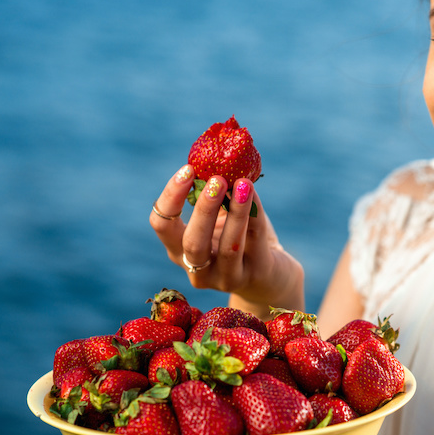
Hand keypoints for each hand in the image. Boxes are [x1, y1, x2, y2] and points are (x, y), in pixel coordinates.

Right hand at [150, 165, 303, 316]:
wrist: (271, 273)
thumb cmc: (239, 238)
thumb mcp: (221, 216)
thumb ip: (214, 194)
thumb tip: (215, 156)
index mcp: (179, 250)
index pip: (161, 225)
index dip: (171, 197)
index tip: (187, 169)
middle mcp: (197, 270)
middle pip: (192, 242)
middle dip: (203, 208)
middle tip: (216, 179)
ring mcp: (226, 277)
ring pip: (228, 247)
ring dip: (236, 212)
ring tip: (243, 183)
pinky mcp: (254, 276)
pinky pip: (254, 242)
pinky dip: (254, 215)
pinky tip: (254, 194)